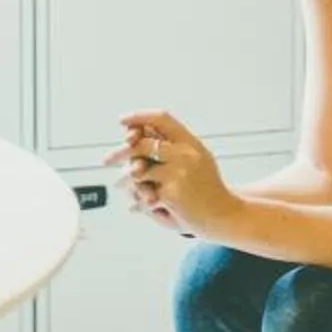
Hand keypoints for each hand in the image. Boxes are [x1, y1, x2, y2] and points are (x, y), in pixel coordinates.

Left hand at [118, 110, 230, 238]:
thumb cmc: (207, 188)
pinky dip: (137, 201)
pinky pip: (143, 193)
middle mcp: (185, 154)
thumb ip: (172, 145)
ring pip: (138, 170)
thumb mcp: (196, 158)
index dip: (139, 117)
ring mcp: (178, 173)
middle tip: (105, 160)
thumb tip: (137, 131)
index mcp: (190, 142)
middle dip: (120, 152)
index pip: (161, 118)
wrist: (225, 215)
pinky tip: (134, 207)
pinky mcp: (171, 194)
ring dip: (125, 180)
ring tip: (119, 185)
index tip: (122, 121)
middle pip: (143, 144)